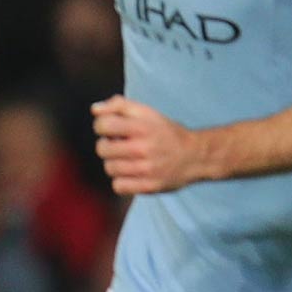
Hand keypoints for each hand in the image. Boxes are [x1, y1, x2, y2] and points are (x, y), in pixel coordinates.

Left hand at [93, 96, 208, 195]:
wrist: (196, 156)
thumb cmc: (167, 133)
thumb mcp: (147, 112)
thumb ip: (120, 105)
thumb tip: (95, 109)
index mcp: (142, 126)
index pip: (102, 125)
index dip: (103, 126)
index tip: (112, 130)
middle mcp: (144, 148)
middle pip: (102, 149)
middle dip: (108, 146)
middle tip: (121, 146)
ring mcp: (146, 169)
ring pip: (109, 168)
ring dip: (115, 164)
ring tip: (128, 160)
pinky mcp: (149, 186)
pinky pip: (118, 186)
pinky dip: (122, 181)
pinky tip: (132, 174)